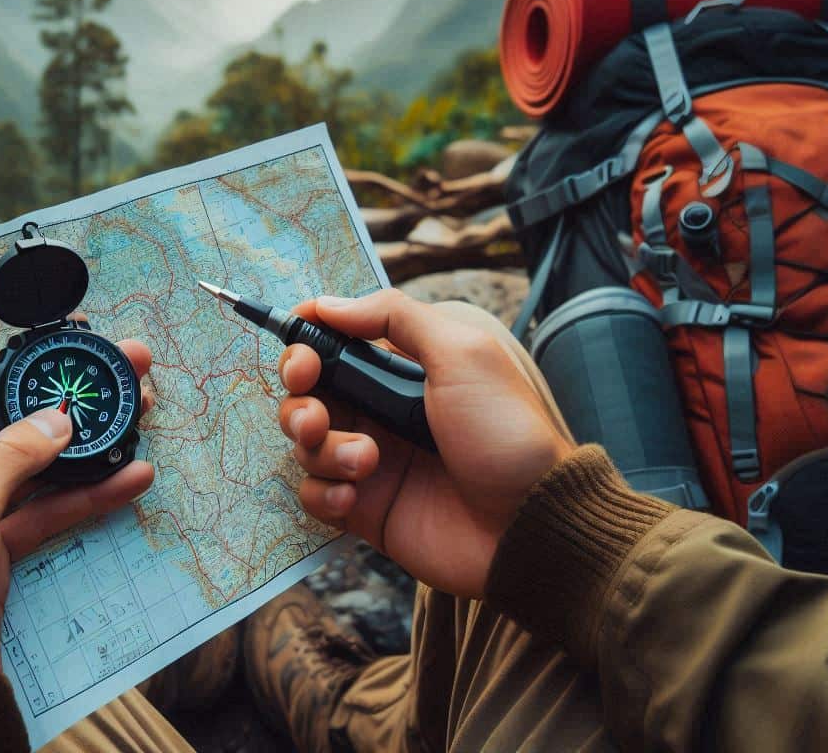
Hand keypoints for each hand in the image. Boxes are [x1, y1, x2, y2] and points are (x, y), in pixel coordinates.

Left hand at [0, 343, 156, 651]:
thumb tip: (54, 418)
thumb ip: (9, 457)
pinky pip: (36, 518)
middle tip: (105, 367)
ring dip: (77, 450)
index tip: (42, 343)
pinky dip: (78, 501)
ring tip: (134, 413)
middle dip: (50, 403)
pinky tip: (127, 479)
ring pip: (22, 474)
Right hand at [277, 290, 572, 597]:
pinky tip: (355, 496)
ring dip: (321, 447)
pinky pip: (314, 493)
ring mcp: (369, 460)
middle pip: (307, 391)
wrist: (529, 524)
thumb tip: (331, 303)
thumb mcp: (463, 354)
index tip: (300, 350)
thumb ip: (396, 317)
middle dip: (298, 397)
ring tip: (367, 460)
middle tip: (316, 412)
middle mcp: (380, 410)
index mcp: (404, 368)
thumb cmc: (506, 434)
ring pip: (305, 442)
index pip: (335, 342)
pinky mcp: (363, 508)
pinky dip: (323, 492)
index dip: (306, 341)